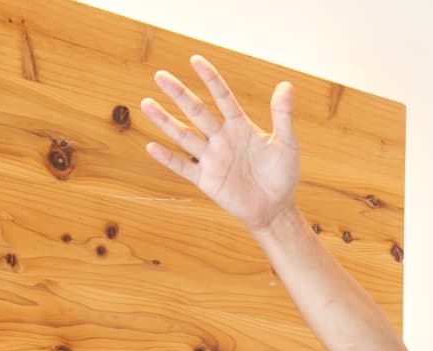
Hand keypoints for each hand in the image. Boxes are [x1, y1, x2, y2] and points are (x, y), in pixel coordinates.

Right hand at [141, 56, 299, 233]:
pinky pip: (183, 167)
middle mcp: (221, 138)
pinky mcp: (206, 180)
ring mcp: (212, 158)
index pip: (222, 97)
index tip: (195, 60)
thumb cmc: (282, 175)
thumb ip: (282, 116)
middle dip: (179, 94)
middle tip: (160, 75)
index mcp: (240, 126)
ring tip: (146, 103)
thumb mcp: (286, 144)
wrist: (276, 208)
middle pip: (197, 111)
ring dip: (165, 121)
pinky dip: (168, 159)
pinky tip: (151, 146)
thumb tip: (286, 85)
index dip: (210, 79)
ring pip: (185, 136)